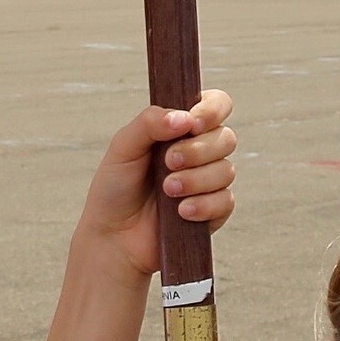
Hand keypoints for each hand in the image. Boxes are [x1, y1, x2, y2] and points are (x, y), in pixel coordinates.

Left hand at [83, 90, 237, 280]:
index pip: (216, 104)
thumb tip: (184, 117)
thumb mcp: (123, 147)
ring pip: (226, 170)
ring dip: (195, 180)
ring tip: (167, 191)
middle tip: (168, 163)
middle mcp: (200, 152)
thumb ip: (149, 123)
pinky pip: (226, 201)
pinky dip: (203, 205)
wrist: (113, 236)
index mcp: (181, 129)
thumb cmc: (115, 188)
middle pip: (226, 138)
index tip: (192, 124)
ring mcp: (208, 182)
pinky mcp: (213, 211)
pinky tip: (181, 212)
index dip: (212, 110)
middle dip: (197, 150)